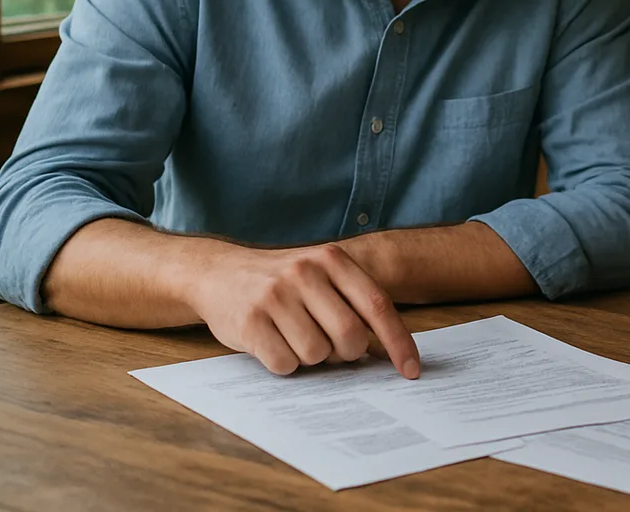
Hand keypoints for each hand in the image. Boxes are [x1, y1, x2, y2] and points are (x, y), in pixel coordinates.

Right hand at [186, 242, 420, 377]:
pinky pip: (285, 364)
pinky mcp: (250, 321)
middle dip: (346, 353)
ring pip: (317, 354)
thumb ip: (354, 303)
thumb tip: (389, 352)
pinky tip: (272, 343)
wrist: (218, 272)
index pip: (378, 306)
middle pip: (351, 336)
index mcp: (332, 259)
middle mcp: (305, 272)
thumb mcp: (320, 276)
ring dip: (310, 358)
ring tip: (293, 336)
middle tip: (331, 348)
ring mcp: (275, 295)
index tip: (411, 370)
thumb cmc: (281, 283)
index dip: (399, 342)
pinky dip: (284, 364)